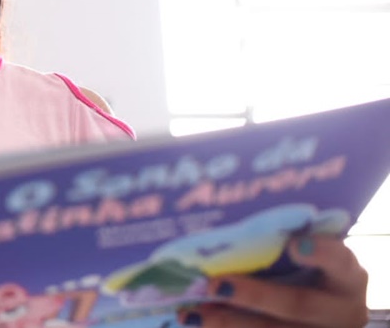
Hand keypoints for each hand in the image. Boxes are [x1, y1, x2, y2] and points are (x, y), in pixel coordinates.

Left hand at [177, 235, 369, 326]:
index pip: (340, 261)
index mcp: (347, 276)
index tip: (294, 245)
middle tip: (217, 284)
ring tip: (192, 313)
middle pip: (299, 304)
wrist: (315, 310)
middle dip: (256, 296)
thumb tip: (225, 221)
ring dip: (229, 322)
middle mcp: (342, 310)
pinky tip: (193, 320)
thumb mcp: (302, 252)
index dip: (321, 254)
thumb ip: (277, 241)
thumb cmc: (299, 267)